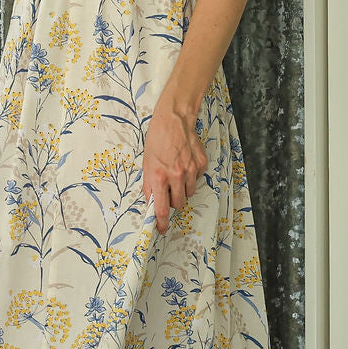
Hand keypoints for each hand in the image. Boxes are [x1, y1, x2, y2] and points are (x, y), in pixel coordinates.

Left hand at [142, 97, 207, 233]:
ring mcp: (191, 170)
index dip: (161, 222)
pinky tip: (185, 164)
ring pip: (189, 193)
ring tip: (176, 172)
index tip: (161, 228)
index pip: (161, 208)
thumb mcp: (146, 163)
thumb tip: (151, 202)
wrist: (174, 120)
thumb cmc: (157, 139)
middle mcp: (176, 176)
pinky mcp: (201, 164)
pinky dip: (191, 176)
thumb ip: (149, 185)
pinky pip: (197, 179)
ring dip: (182, 188)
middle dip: (173, 201)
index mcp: (159, 177)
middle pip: (178, 204)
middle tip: (168, 190)